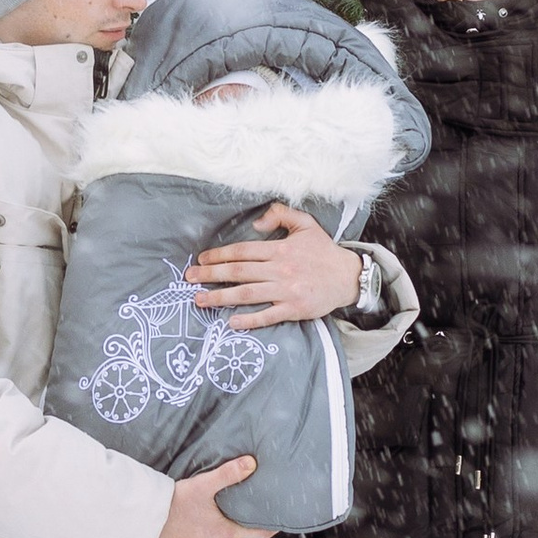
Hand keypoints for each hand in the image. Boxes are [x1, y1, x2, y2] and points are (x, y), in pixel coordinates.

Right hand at [151, 456, 268, 537]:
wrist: (143, 525)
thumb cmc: (172, 507)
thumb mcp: (202, 486)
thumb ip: (228, 474)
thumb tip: (251, 463)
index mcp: (226, 534)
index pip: (260, 533)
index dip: (270, 525)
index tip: (277, 516)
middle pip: (237, 533)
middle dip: (239, 520)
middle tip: (239, 503)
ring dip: (219, 527)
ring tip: (213, 510)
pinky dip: (202, 533)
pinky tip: (194, 520)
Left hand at [184, 203, 363, 333]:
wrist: (348, 277)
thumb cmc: (324, 251)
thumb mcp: (305, 224)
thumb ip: (280, 214)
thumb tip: (256, 222)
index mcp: (280, 249)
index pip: (242, 251)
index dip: (219, 255)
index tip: (201, 260)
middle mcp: (280, 270)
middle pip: (238, 272)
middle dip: (210, 275)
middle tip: (189, 279)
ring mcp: (286, 291)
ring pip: (247, 294)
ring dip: (220, 297)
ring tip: (200, 300)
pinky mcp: (294, 309)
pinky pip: (268, 315)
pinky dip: (249, 320)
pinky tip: (231, 322)